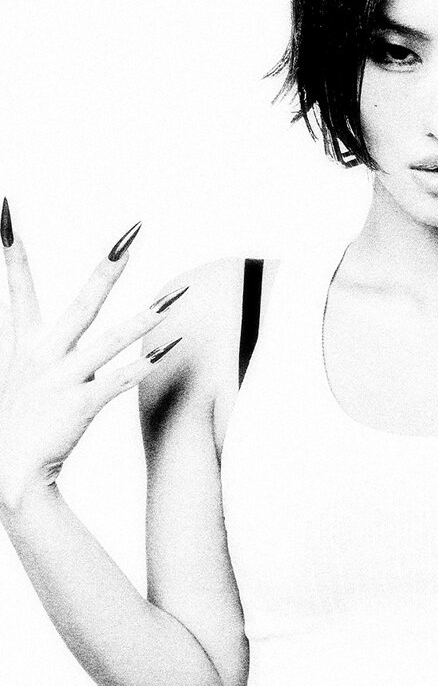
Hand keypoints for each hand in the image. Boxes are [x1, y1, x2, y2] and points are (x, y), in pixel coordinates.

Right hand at [0, 200, 185, 511]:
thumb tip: (61, 342)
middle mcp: (42, 356)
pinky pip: (118, 380)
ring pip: (110, 339)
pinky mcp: (78, 406)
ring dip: (145, 317)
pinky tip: (168, 347)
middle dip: (107, 267)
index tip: (7, 207)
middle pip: (81, 302)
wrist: (7, 478)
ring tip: (174, 297)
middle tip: (132, 234)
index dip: (11, 246)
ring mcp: (61, 380)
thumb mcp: (15, 381)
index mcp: (21, 347)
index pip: (16, 286)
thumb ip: (37, 355)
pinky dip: (142, 363)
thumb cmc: (13, 430)